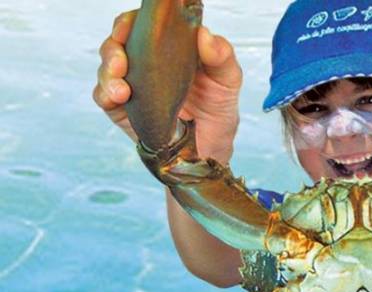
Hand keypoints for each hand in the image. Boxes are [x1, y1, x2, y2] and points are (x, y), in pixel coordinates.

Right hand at [93, 11, 242, 162]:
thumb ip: (222, 56)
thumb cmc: (218, 109)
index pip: (142, 24)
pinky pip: (103, 95)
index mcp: (170, 47)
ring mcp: (133, 84)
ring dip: (107, 73)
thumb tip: (204, 35)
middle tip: (120, 63)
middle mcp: (146, 61)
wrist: (210, 149)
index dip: (131, 22)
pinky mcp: (122, 107)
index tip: (132, 27)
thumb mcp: (228, 81)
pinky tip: (117, 98)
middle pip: (117, 42)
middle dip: (113, 49)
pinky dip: (105, 93)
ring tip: (121, 89)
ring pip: (106, 67)